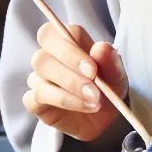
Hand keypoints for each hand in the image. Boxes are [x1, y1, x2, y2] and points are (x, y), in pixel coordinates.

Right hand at [21, 22, 128, 146]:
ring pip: (40, 75)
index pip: (54, 31)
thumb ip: (110, 61)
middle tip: (93, 84)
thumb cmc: (107, 89)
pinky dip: (65, 101)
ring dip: (70, 86)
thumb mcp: (116, 76)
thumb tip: (100, 47)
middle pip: (42, 53)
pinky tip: (86, 107)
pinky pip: (36, 96)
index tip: (92, 68)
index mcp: (67, 42)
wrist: (105, 120)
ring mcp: (39, 79)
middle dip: (69, 68)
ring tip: (95, 99)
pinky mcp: (35, 102)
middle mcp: (48, 57)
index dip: (70, 48)